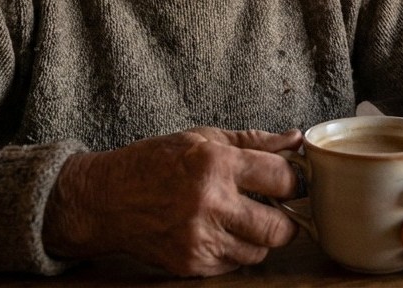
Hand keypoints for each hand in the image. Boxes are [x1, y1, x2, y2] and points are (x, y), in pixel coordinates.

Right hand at [43, 127, 302, 275]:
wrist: (106, 199)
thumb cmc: (155, 162)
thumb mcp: (202, 138)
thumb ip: (254, 141)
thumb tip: (296, 139)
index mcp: (215, 165)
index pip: (282, 180)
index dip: (294, 181)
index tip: (291, 182)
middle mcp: (209, 204)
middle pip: (279, 229)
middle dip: (286, 220)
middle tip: (277, 209)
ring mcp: (199, 239)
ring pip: (259, 251)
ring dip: (259, 237)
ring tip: (240, 218)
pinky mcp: (190, 264)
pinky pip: (233, 264)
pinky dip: (234, 250)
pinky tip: (217, 231)